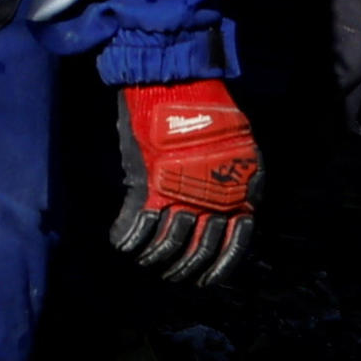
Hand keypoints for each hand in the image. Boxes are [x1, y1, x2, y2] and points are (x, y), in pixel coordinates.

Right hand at [107, 78, 259, 283]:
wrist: (176, 79)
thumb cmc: (207, 107)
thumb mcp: (236, 147)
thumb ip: (230, 180)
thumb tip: (228, 207)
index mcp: (238, 192)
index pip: (235, 245)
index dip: (221, 267)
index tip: (208, 282)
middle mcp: (213, 198)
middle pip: (200, 249)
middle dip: (184, 268)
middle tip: (172, 275)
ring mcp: (180, 191)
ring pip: (168, 242)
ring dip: (154, 257)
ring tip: (144, 262)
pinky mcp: (149, 182)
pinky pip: (138, 223)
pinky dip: (127, 237)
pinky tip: (121, 244)